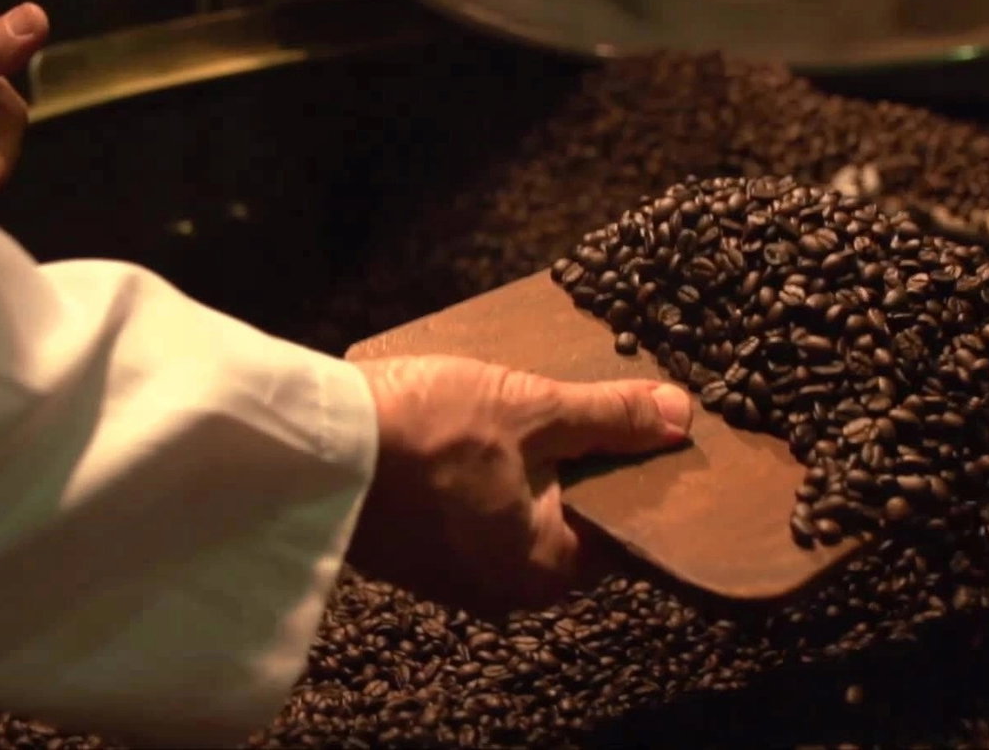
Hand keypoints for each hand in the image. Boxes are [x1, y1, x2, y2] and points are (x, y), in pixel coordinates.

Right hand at [343, 353, 692, 613]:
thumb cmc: (425, 432)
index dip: (634, 472)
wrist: (308, 444)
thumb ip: (609, 415)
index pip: (621, 530)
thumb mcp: (532, 408)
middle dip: (579, 461)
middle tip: (586, 402)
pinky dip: (483, 473)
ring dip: (527, 463)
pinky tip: (477, 425)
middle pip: (569, 519)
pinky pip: (471, 510)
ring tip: (529, 404)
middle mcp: (502, 586)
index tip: (641, 425)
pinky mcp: (414, 549)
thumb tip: (679, 417)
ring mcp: (453, 572)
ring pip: (516, 511)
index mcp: (544, 570)